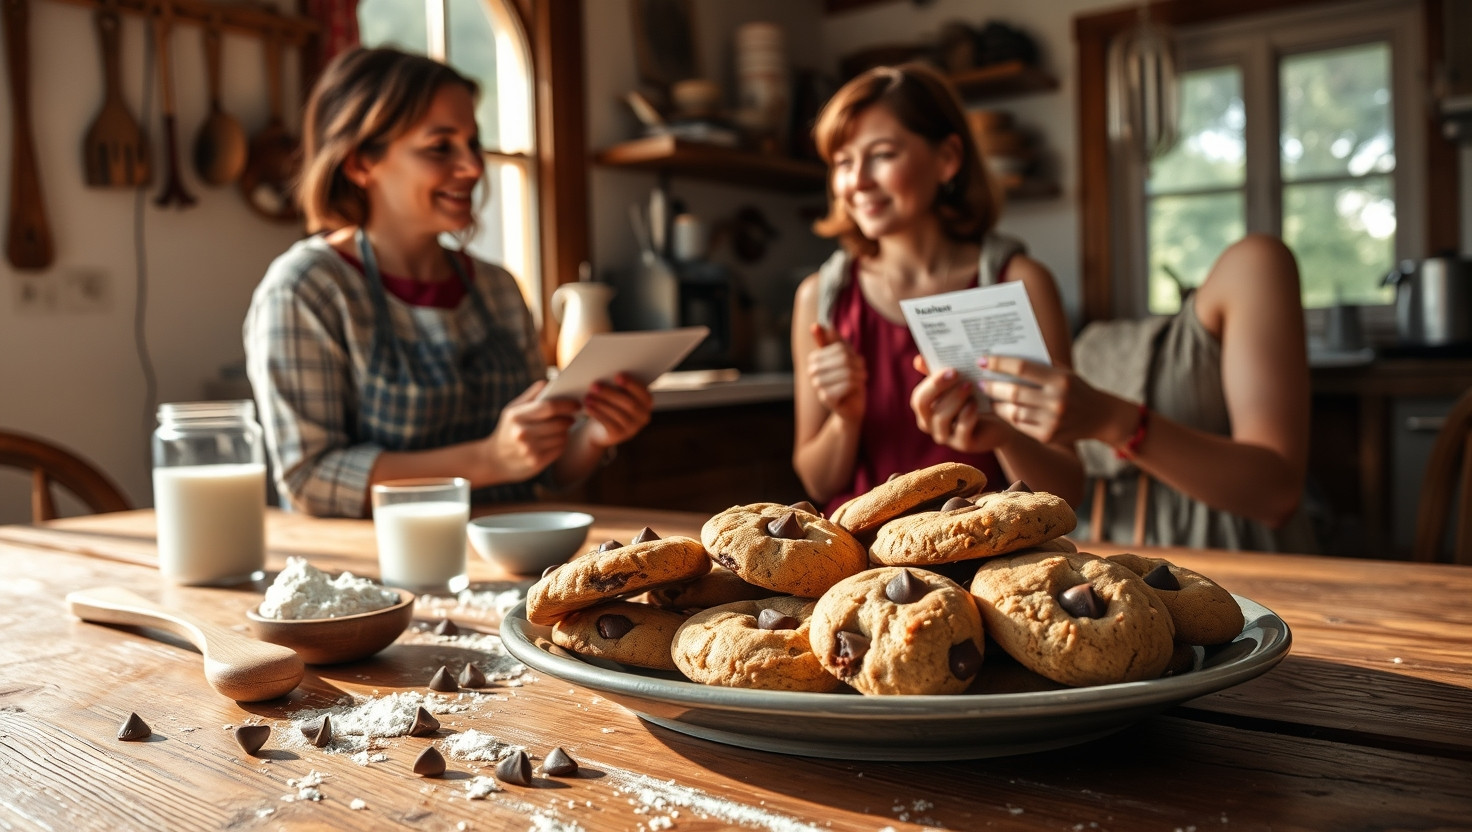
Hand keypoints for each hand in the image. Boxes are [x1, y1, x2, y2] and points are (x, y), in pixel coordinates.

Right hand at [484, 381, 579, 481]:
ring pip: (562, 436)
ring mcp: (529, 450)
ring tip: (562, 428)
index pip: (549, 407)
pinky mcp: (536, 462)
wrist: (495, 459)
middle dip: (569, 419)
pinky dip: (562, 443)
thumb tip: (553, 382)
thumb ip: (532, 395)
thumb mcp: (513, 409)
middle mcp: (522, 433)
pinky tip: (555, 440)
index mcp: (516, 415)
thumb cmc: (509, 428)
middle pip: (559, 423)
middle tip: (572, 416)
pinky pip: (560, 448)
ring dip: (566, 431)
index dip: (566, 404)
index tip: (577, 404)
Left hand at [580, 373, 653, 448]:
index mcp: (646, 403)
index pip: (643, 393)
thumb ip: (618, 386)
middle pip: (629, 404)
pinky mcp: (619, 436)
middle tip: (594, 385)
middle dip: (610, 393)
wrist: (603, 430)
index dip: (631, 384)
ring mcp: (632, 428)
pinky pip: (609, 424)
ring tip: (588, 397)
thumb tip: (606, 375)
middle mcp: (643, 416)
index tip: (617, 376)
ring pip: (618, 414)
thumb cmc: (611, 404)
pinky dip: (597, 414)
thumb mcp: (618, 395)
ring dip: (601, 403)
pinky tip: (588, 407)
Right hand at [807, 324, 866, 423]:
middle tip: (861, 371)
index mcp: (814, 358)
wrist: (851, 406)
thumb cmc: (848, 379)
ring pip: (846, 372)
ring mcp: (816, 384)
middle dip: (857, 364)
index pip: (840, 347)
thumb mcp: (843, 356)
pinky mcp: (825, 397)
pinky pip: (846, 385)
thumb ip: (832, 341)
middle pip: (843, 359)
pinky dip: (856, 386)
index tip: (855, 361)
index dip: (853, 353)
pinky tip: (855, 389)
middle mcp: (811, 370)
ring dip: (859, 375)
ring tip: (860, 379)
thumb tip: (817, 325)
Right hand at [909, 355, 1014, 452]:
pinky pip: (961, 430)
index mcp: (926, 409)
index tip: (949, 368)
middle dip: (938, 387)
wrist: (1000, 419)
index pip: (918, 397)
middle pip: (923, 406)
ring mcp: (946, 436)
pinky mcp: (963, 444)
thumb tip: (918, 360)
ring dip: (955, 399)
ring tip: (970, 385)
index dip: (930, 383)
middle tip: (957, 373)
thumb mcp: (958, 383)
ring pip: (941, 418)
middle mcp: (931, 424)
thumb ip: (939, 373)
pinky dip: (968, 414)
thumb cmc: (975, 397)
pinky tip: (976, 403)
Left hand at [977, 355, 1116, 444]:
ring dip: (996, 404)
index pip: (1021, 367)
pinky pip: (1020, 425)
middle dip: (992, 386)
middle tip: (980, 382)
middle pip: (1013, 392)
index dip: (998, 363)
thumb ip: (1039, 365)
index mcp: (1060, 379)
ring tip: (988, 397)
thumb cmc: (1076, 388)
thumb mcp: (1063, 372)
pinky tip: (1002, 410)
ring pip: (1013, 412)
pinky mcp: (1047, 436)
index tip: (982, 360)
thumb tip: (1004, 356)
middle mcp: (1056, 401)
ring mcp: (1052, 421)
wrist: (1100, 416)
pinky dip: (1008, 417)